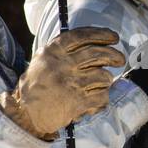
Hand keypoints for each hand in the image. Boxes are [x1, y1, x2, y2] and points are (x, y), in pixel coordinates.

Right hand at [0, 27, 123, 138]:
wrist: (26, 112)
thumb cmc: (37, 85)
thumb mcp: (42, 59)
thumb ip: (63, 49)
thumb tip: (93, 40)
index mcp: (53, 51)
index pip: (82, 36)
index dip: (101, 34)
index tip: (113, 37)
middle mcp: (63, 65)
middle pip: (97, 54)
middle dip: (114, 55)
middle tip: (120, 59)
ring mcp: (71, 83)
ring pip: (103, 76)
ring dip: (106, 80)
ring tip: (100, 83)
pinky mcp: (78, 102)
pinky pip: (102, 96)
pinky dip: (102, 98)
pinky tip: (95, 99)